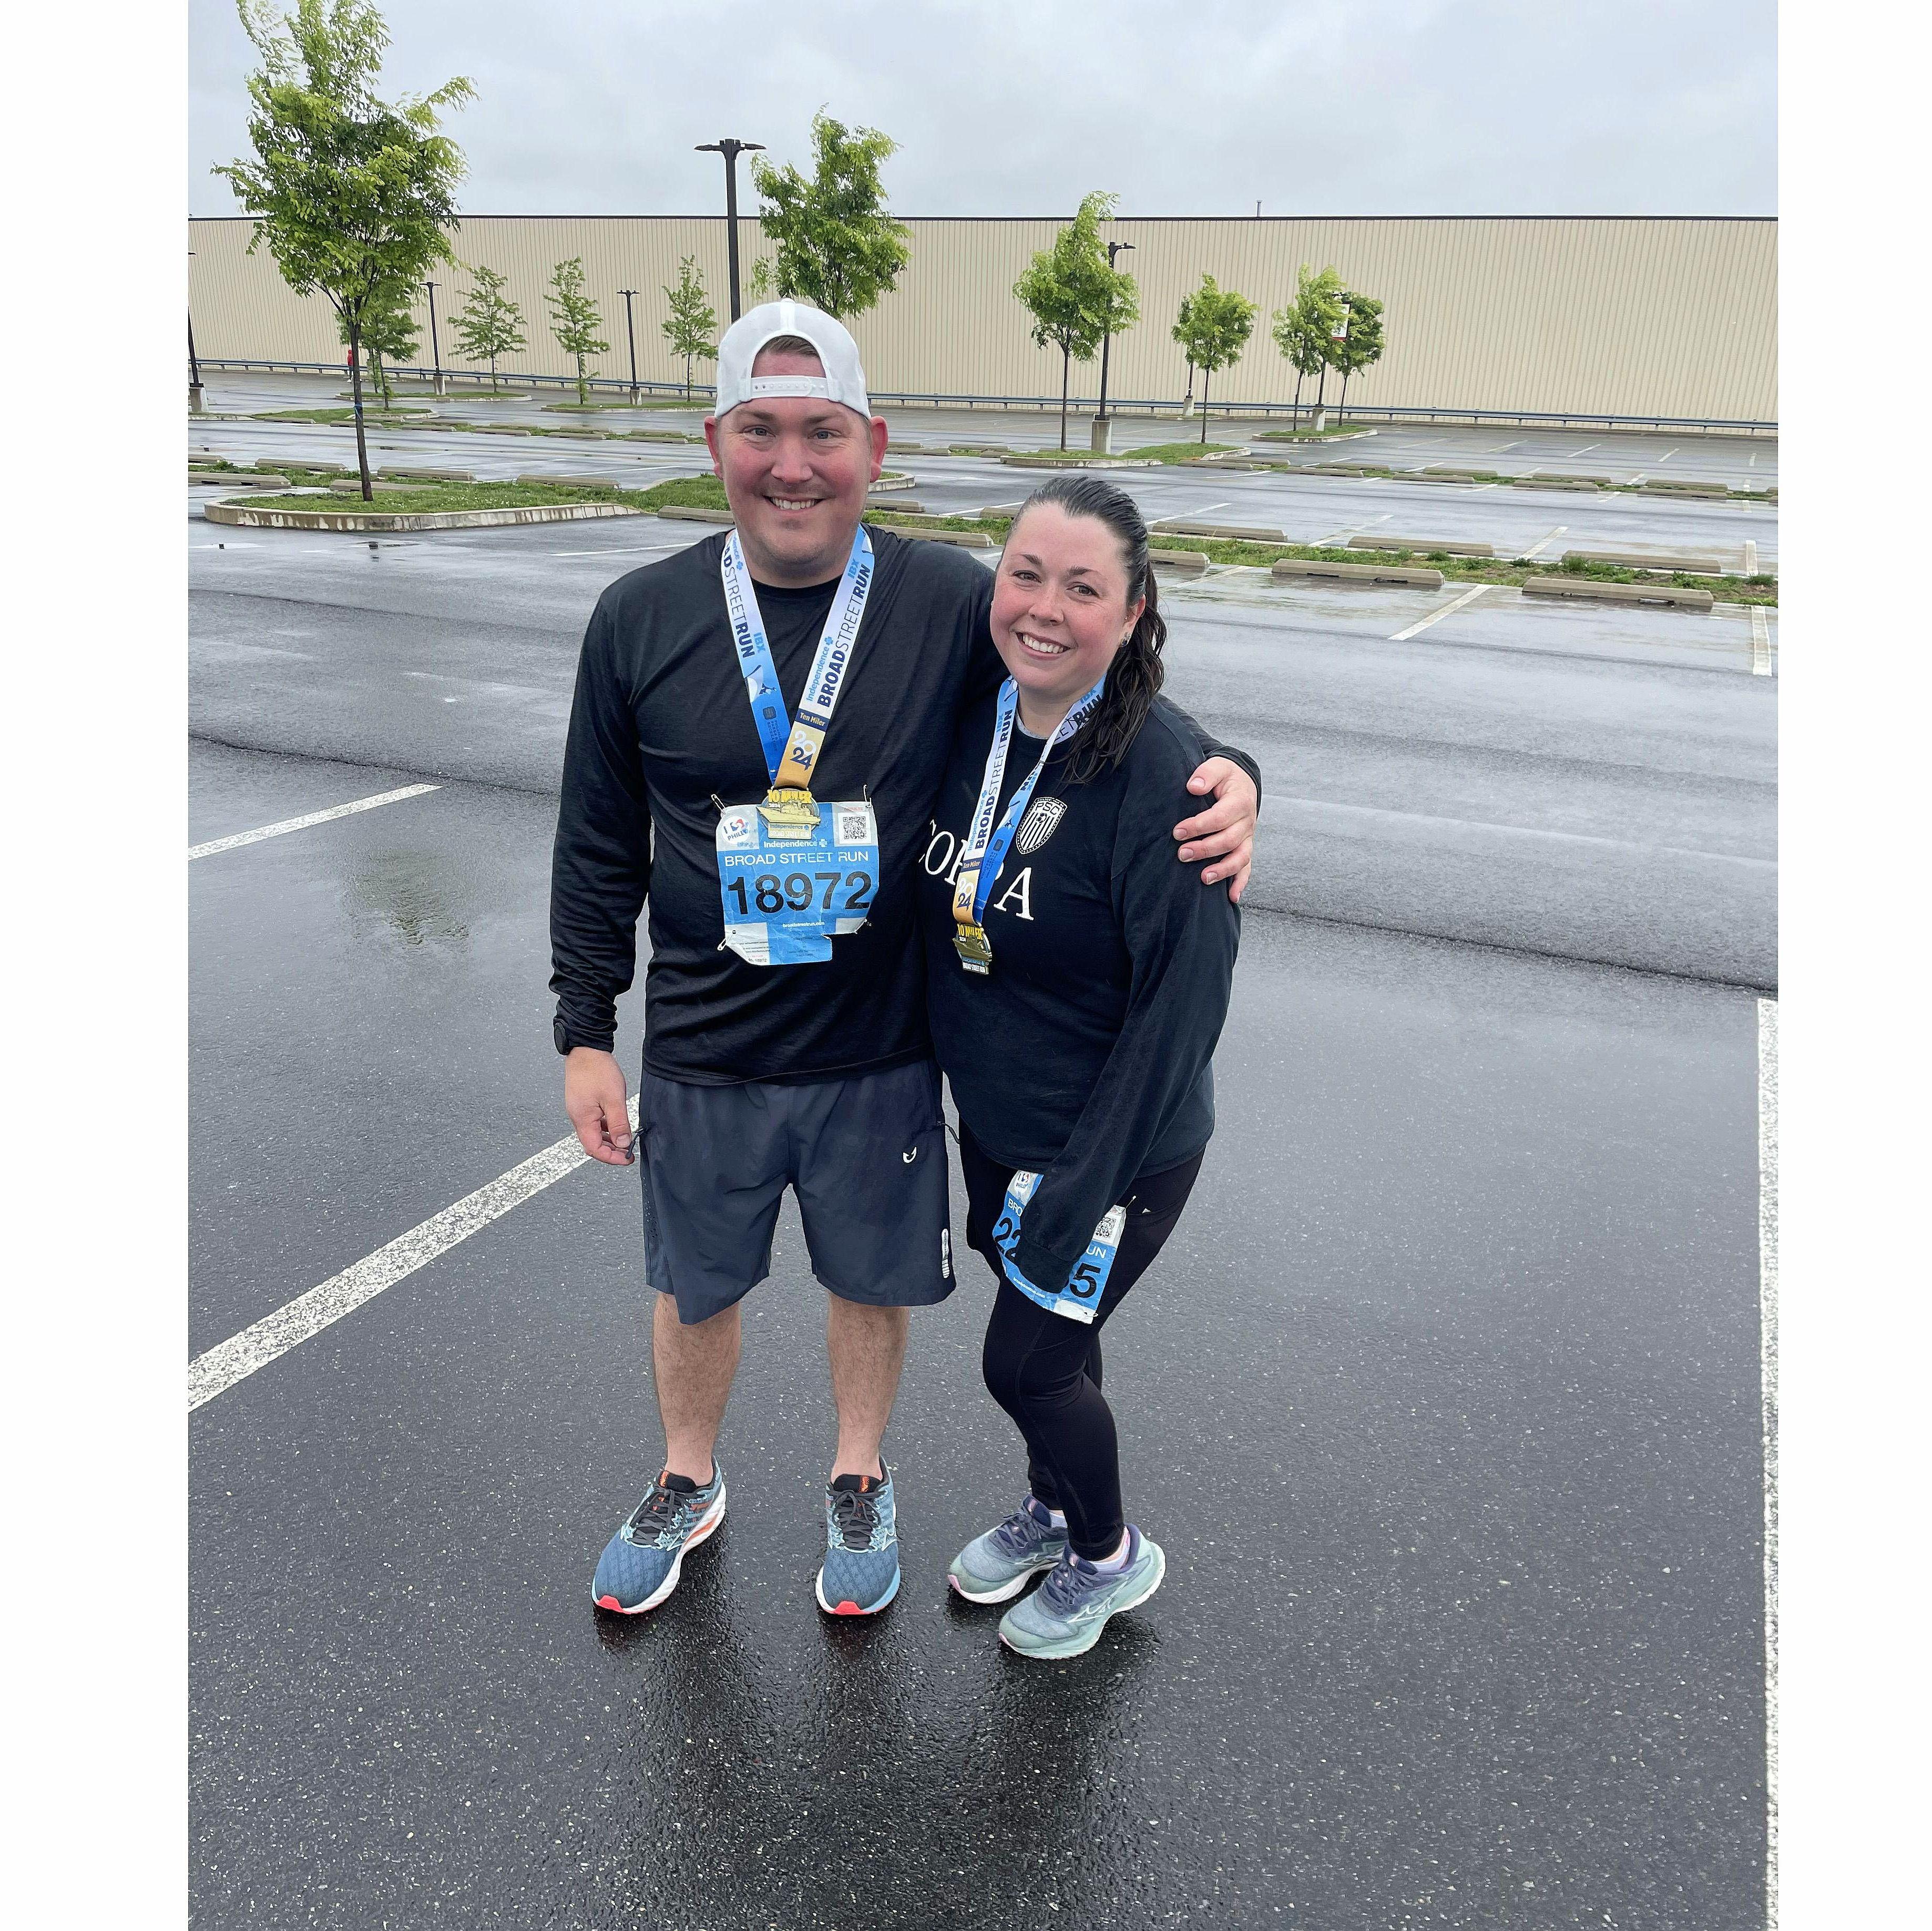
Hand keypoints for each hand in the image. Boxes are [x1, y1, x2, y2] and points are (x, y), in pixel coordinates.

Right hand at [564, 1047, 634, 1164]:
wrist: (586, 1049)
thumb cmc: (596, 1069)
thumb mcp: (613, 1099)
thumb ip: (619, 1123)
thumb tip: (623, 1143)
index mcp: (582, 1119)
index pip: (594, 1149)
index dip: (611, 1158)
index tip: (626, 1158)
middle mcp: (578, 1117)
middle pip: (593, 1144)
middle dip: (611, 1151)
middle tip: (628, 1152)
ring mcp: (579, 1110)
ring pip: (594, 1133)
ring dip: (609, 1140)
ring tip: (625, 1140)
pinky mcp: (583, 1104)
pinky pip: (594, 1122)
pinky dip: (606, 1128)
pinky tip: (617, 1125)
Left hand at [1174, 756, 1257, 903]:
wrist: (1242, 783)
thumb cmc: (1225, 777)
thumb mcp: (1217, 766)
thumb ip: (1205, 774)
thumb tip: (1193, 787)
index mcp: (1240, 801)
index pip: (1220, 817)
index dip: (1199, 826)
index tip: (1177, 832)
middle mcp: (1247, 822)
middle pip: (1228, 840)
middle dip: (1204, 849)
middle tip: (1181, 854)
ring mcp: (1247, 838)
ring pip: (1239, 858)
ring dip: (1222, 870)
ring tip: (1203, 878)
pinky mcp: (1245, 848)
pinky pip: (1246, 868)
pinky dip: (1240, 883)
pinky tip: (1231, 897)